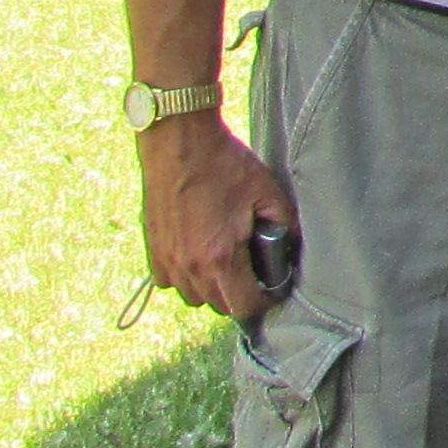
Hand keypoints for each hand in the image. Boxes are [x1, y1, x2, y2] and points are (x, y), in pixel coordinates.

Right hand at [139, 115, 296, 321]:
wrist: (178, 141)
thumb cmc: (224, 164)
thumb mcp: (267, 192)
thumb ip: (286, 226)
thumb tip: (294, 249)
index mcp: (221, 258)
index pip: (245, 307)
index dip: (266, 302)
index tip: (273, 288)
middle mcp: (190, 267)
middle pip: (220, 306)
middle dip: (241, 295)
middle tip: (253, 271)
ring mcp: (167, 260)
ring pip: (193, 297)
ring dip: (212, 289)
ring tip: (226, 263)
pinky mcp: (152, 249)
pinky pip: (169, 282)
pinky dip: (185, 277)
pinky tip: (197, 254)